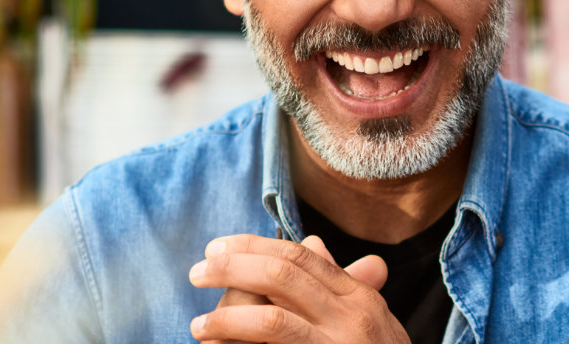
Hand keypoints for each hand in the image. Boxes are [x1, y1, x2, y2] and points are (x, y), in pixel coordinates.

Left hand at [188, 233, 407, 343]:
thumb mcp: (371, 322)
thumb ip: (340, 284)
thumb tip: (312, 243)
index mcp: (359, 299)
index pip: (300, 258)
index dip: (253, 247)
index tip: (218, 248)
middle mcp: (351, 320)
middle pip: (282, 277)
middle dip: (232, 269)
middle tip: (198, 272)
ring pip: (271, 321)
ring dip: (225, 318)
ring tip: (198, 326)